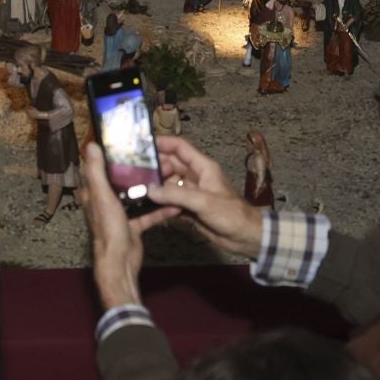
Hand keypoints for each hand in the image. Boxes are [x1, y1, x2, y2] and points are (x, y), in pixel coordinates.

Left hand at [77, 144, 176, 306]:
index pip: (100, 169)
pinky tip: (174, 204)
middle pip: (123, 181)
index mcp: (95, 194)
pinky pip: (148, 214)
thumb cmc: (108, 230)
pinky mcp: (134, 226)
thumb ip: (96, 171)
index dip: (112, 156)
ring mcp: (121, 214)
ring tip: (167, 176)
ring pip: (138, 196)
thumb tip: (91, 146)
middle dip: (139, 171)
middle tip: (156, 160)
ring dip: (152, 188)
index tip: (129, 145)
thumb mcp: (102, 196)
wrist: (120, 261)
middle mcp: (106, 202)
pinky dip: (160, 209)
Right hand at [145, 135, 264, 258]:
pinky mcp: (189, 209)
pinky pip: (171, 202)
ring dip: (155, 187)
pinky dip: (161, 203)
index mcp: (203, 167)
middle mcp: (196, 177)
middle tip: (135, 172)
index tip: (143, 144)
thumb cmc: (232, 214)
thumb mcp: (203, 201)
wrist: (245, 237)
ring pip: (168, 184)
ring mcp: (192, 193)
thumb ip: (176, 194)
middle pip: (171, 165)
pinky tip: (147, 205)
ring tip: (137, 189)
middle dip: (154, 167)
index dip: (163, 143)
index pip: (180, 148)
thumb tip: (151, 190)